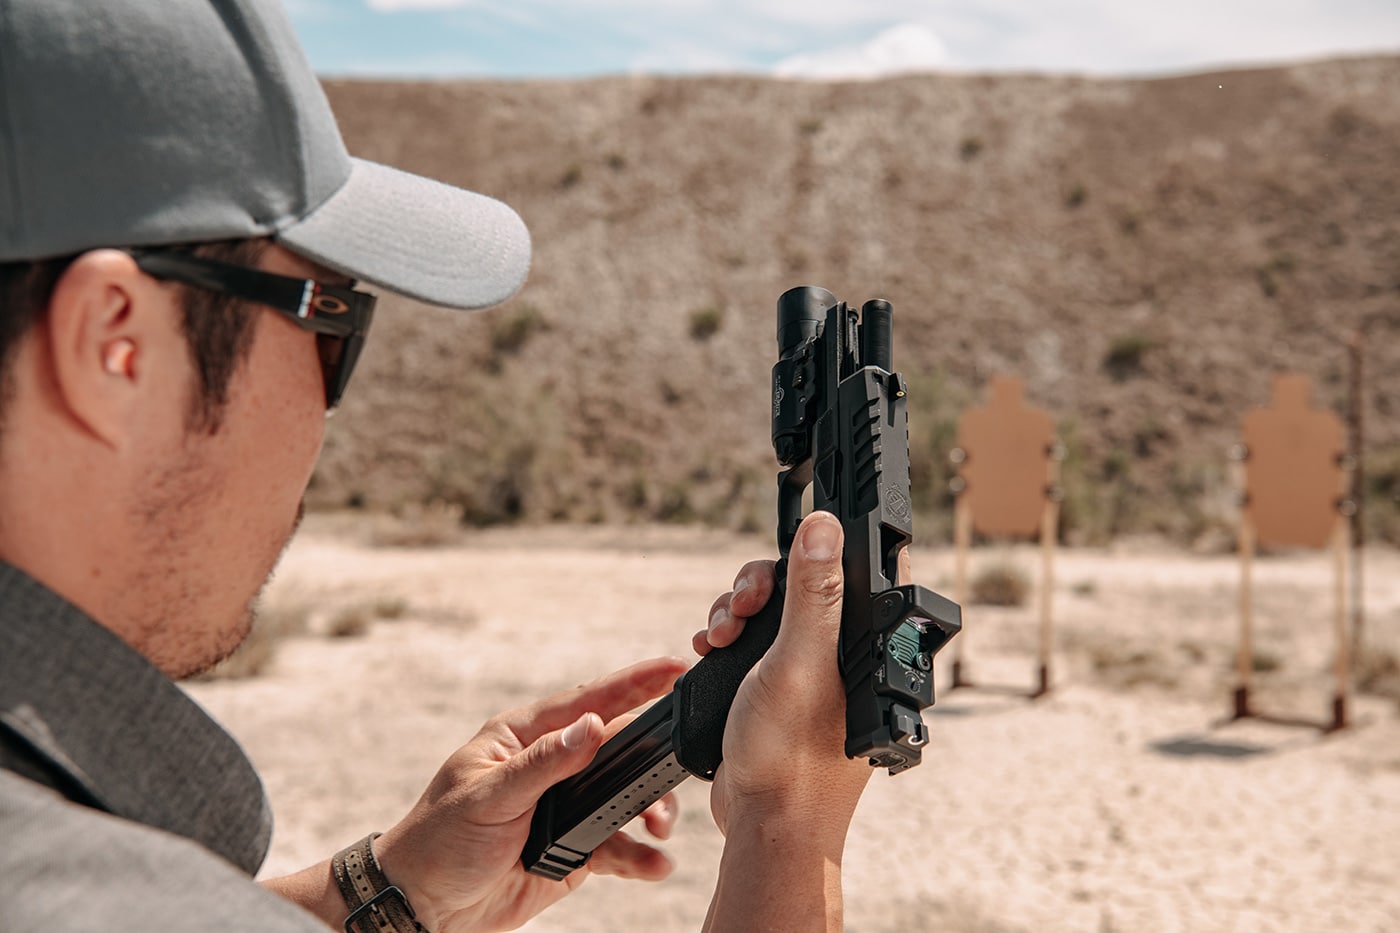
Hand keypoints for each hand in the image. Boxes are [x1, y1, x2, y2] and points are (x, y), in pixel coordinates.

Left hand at [372, 656, 688, 932]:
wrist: (425, 908)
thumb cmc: (438, 841)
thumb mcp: (487, 797)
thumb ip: (543, 764)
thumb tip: (592, 726)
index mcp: (524, 737)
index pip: (587, 701)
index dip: (634, 681)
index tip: (675, 665)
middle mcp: (551, 767)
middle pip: (618, 747)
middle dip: (652, 757)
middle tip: (677, 766)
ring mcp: (566, 807)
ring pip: (624, 796)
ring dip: (649, 808)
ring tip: (658, 828)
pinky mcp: (574, 849)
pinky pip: (617, 844)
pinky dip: (639, 854)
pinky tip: (654, 863)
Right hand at [705, 511, 869, 837]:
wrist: (764, 827)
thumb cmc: (794, 759)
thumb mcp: (801, 663)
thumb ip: (814, 594)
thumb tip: (826, 529)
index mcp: (873, 646)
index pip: (863, 571)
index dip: (830, 546)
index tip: (796, 536)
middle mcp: (849, 656)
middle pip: (807, 584)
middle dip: (762, 585)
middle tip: (744, 605)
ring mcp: (814, 674)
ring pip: (776, 611)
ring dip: (739, 611)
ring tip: (720, 635)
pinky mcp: (783, 691)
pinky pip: (756, 643)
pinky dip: (731, 638)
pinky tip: (710, 649)